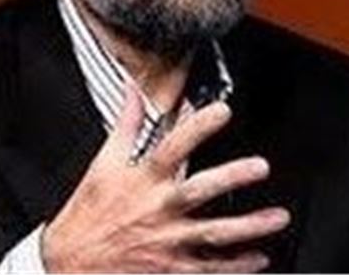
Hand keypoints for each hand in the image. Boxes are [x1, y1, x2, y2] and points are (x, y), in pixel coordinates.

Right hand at [42, 84, 290, 272]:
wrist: (69, 263)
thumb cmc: (89, 212)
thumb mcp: (103, 164)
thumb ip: (125, 124)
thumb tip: (133, 91)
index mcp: (142, 180)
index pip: (172, 146)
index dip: (197, 126)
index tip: (222, 110)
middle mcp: (158, 209)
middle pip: (199, 190)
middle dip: (231, 177)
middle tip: (260, 166)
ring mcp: (166, 242)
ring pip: (214, 234)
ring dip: (249, 226)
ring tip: (278, 217)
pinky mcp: (170, 268)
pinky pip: (209, 268)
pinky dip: (236, 265)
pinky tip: (258, 257)